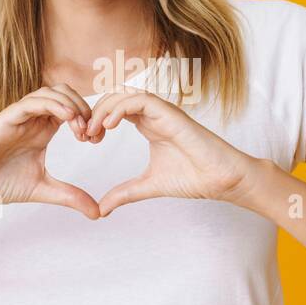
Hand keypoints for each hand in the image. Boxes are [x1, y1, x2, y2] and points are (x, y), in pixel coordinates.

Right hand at [0, 84, 100, 219]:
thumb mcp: (44, 189)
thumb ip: (71, 197)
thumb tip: (99, 213)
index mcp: (42, 129)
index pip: (72, 108)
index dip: (89, 118)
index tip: (97, 140)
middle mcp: (32, 119)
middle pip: (65, 93)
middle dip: (84, 107)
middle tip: (90, 133)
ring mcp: (19, 116)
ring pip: (50, 92)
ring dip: (71, 104)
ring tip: (80, 127)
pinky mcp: (5, 118)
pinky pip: (32, 102)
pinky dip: (53, 104)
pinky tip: (67, 118)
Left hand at [84, 86, 257, 217]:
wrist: (220, 179)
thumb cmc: (193, 178)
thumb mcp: (147, 186)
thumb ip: (124, 194)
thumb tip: (101, 209)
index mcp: (147, 124)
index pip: (115, 109)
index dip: (97, 120)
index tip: (87, 140)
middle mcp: (153, 114)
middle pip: (115, 97)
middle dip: (95, 112)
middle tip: (85, 135)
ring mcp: (162, 111)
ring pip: (125, 94)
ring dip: (104, 109)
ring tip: (94, 131)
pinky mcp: (171, 113)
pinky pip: (141, 99)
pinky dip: (121, 108)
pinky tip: (110, 126)